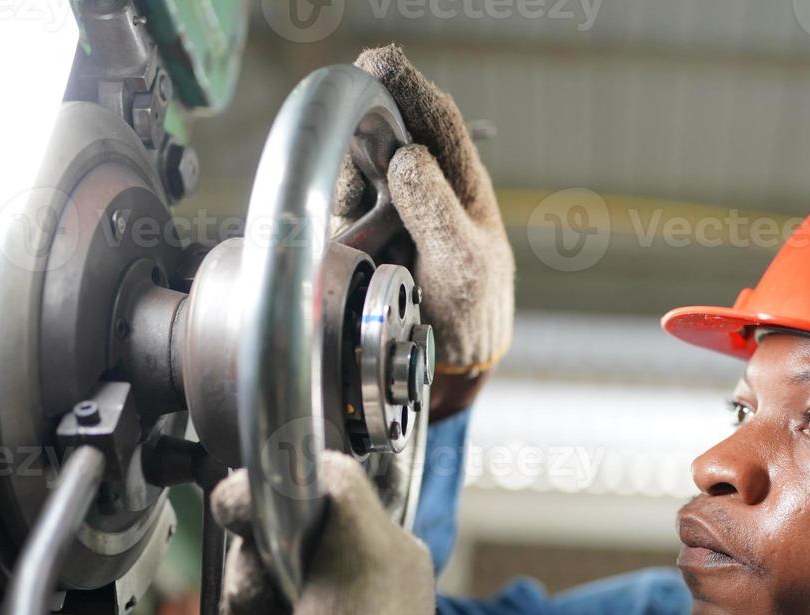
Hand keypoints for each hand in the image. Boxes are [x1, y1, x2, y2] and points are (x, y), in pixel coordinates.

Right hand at [211, 453, 449, 614]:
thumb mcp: (361, 553)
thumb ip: (334, 491)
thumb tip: (285, 467)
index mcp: (387, 540)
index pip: (318, 481)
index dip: (276, 494)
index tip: (252, 520)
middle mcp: (364, 563)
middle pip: (279, 523)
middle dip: (258, 556)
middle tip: (269, 592)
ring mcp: (332, 599)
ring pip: (261, 562)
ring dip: (251, 589)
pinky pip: (260, 599)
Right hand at [335, 43, 514, 399]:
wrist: (449, 357)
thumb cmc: (470, 307)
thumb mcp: (462, 262)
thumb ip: (435, 209)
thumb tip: (403, 155)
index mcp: (461, 181)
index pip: (435, 118)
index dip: (406, 86)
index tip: (378, 62)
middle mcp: (424, 185)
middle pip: (383, 136)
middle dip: (364, 147)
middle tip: (362, 175)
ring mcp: (391, 208)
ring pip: (354, 173)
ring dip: (351, 194)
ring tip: (374, 239)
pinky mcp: (362, 233)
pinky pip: (338, 213)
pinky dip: (341, 226)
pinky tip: (361, 253)